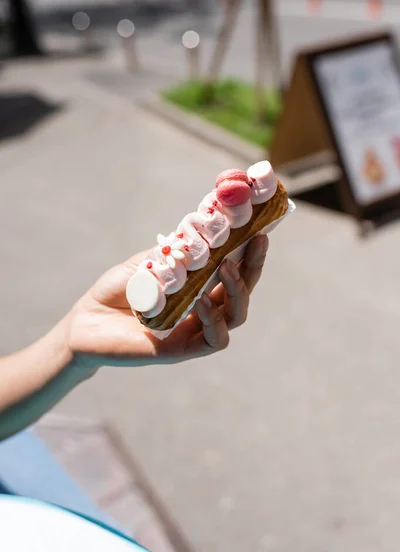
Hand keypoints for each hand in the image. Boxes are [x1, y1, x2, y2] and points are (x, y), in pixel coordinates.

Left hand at [68, 235, 268, 367]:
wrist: (87, 321)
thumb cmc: (118, 290)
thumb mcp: (148, 262)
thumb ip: (175, 252)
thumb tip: (204, 230)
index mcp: (199, 288)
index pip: (234, 270)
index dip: (250, 252)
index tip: (260, 228)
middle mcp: (203, 309)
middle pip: (242, 293)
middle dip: (253, 267)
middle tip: (258, 241)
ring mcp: (194, 330)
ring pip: (234, 317)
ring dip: (238, 291)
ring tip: (229, 267)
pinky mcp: (181, 349)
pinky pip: (211, 340)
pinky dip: (214, 321)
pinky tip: (204, 302)